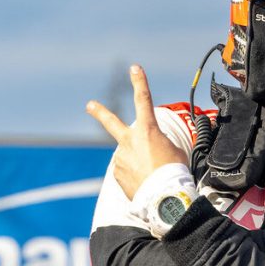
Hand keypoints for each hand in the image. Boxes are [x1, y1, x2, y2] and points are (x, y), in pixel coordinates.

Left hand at [86, 64, 186, 199]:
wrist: (164, 197)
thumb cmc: (174, 172)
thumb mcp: (175, 150)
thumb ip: (160, 143)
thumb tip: (150, 148)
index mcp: (148, 131)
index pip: (144, 100)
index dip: (139, 82)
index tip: (134, 68)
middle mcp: (130, 141)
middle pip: (111, 122)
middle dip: (100, 112)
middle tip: (90, 105)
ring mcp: (121, 158)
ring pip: (129, 156)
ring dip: (139, 163)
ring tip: (152, 174)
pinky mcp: (118, 174)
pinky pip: (127, 172)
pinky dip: (135, 176)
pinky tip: (145, 182)